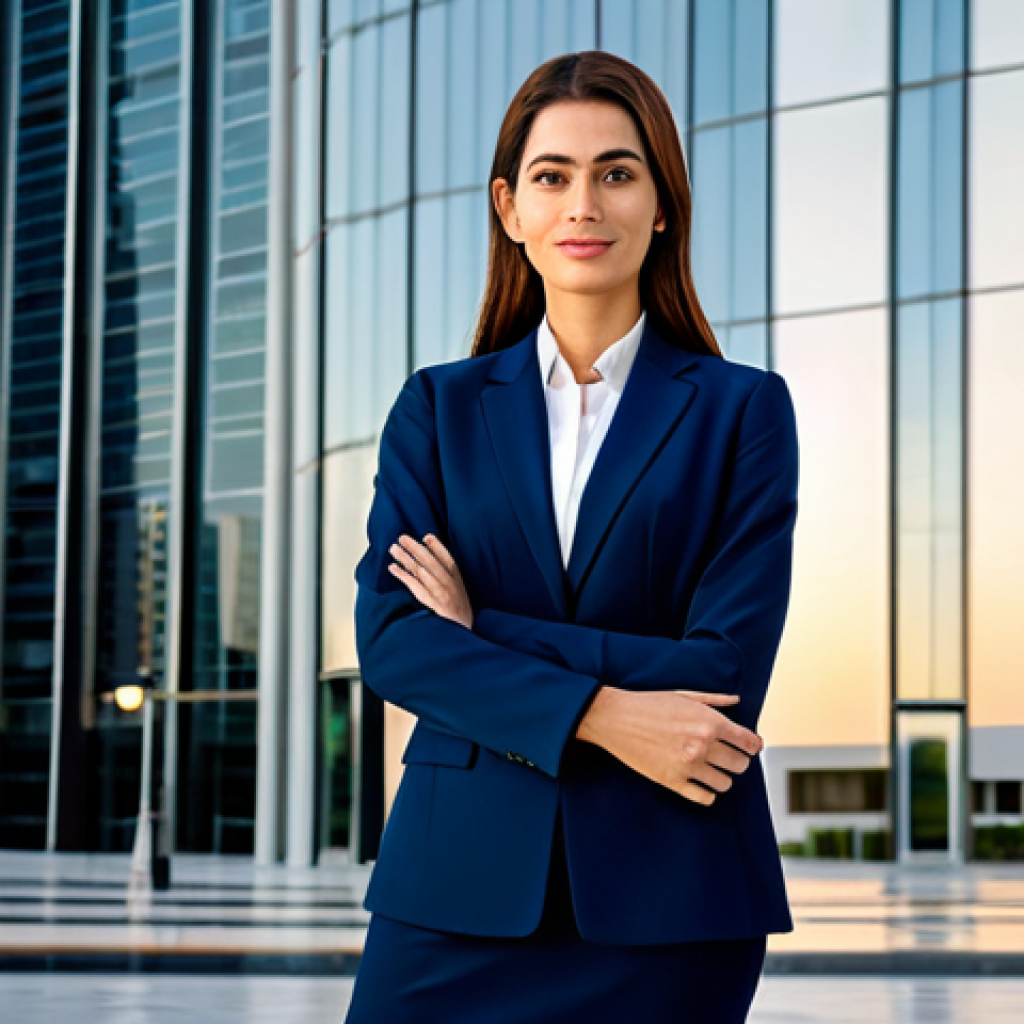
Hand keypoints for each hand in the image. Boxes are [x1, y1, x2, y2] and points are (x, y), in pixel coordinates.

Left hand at [387, 533, 473, 629]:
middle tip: (402, 537)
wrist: (463, 632)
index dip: (437, 547)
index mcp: (457, 579)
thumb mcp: (459, 592)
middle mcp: (449, 584)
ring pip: (421, 571)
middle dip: (415, 548)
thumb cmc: (458, 611)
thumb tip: (429, 561)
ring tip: (393, 549)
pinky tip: (393, 568)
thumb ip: (448, 578)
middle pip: (430, 562)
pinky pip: (414, 586)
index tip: (426, 536)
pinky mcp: (431, 603)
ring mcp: (440, 593)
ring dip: (405, 558)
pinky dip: (403, 575)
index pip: (447, 559)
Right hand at [575, 687, 762, 805]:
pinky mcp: (672, 782)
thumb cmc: (650, 704)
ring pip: (725, 783)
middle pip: (740, 765)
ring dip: (722, 777)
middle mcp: (703, 745)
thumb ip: (715, 700)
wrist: (616, 718)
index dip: (753, 745)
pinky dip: (707, 793)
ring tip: (712, 770)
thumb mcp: (684, 695)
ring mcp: (688, 766)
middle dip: (737, 761)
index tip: (749, 747)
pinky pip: (705, 798)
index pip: (749, 742)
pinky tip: (700, 783)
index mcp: (710, 722)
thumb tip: (737, 701)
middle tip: (728, 757)